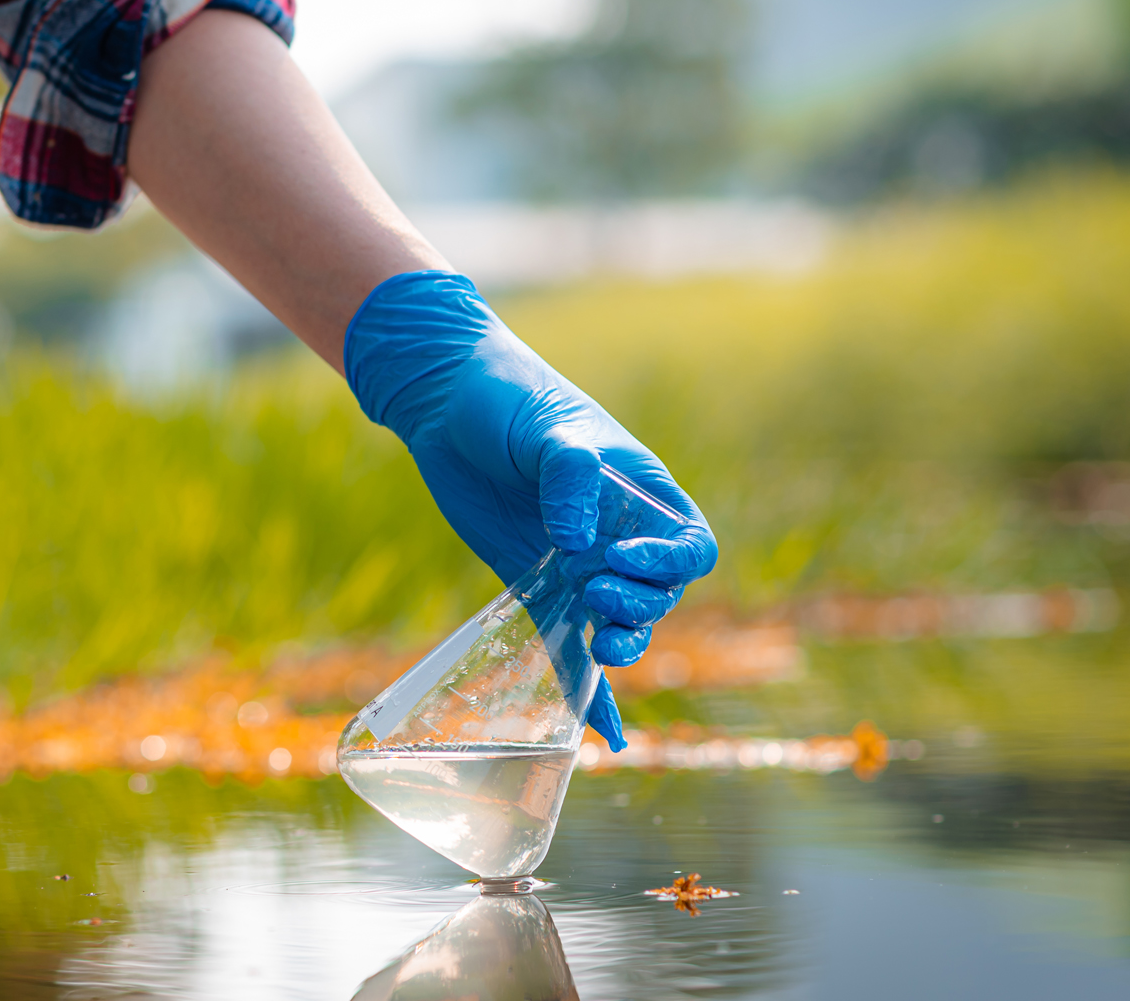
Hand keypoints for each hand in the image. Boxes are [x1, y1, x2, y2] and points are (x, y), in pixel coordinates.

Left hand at [344, 271, 717, 750]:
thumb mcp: (547, 428)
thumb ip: (570, 476)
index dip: (670, 564)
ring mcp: (577, 564)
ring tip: (600, 648)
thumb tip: (577, 542)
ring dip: (620, 646)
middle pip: (658, 595)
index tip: (624, 558)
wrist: (445, 401)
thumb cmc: (509, 398)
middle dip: (638, 608)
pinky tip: (602, 734)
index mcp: (642, 494)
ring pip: (619, 624)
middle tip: (594, 596)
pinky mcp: (531, 583)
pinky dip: (585, 687)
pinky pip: (565, 641)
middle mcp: (619, 534)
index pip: (688, 546)